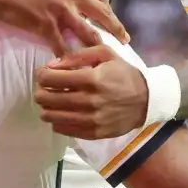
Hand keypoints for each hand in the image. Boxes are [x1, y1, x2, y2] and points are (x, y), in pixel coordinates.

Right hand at [0, 0, 127, 55]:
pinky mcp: (45, 24)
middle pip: (101, 13)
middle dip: (115, 27)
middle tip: (125, 40)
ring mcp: (59, 9)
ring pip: (86, 30)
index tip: (112, 17)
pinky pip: (60, 43)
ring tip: (104, 56)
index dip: (107, 8)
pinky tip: (72, 64)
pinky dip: (67, 54)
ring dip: (96, 44)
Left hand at [35, 45, 149, 139]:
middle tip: (43, 88)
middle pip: (47, 99)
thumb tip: (52, 65)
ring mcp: (91, 120)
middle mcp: (89, 101)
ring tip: (51, 101)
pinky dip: (57, 121)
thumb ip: (77, 56)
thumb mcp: (105, 54)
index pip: (51, 78)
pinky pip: (63, 129)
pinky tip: (63, 113)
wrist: (147, 100)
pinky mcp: (94, 133)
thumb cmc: (124, 74)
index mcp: (91, 79)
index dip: (41, 75)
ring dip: (46, 107)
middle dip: (40, 91)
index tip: (43, 74)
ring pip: (51, 116)